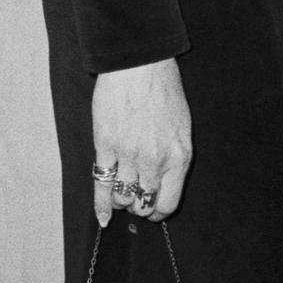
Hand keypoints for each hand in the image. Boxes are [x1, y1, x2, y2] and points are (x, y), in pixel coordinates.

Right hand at [92, 58, 192, 224]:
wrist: (140, 65)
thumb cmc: (163, 89)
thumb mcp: (181, 125)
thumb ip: (173, 155)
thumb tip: (163, 178)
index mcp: (179, 157)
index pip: (169, 203)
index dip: (158, 211)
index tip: (153, 209)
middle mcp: (155, 161)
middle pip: (144, 204)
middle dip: (139, 206)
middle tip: (135, 198)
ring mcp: (129, 155)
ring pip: (123, 198)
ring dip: (121, 200)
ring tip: (120, 192)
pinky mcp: (106, 146)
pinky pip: (102, 185)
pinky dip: (101, 204)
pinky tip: (103, 217)